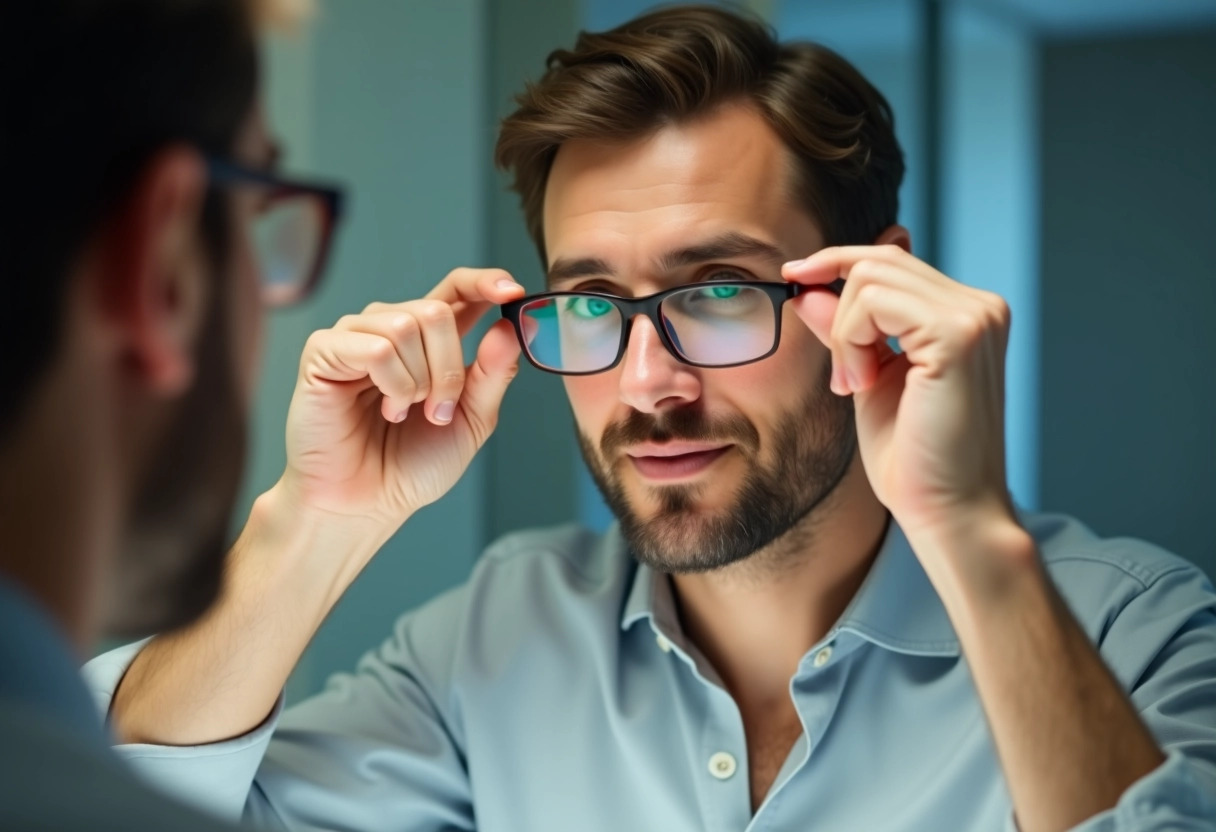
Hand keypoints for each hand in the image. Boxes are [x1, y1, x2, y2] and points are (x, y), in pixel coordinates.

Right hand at [278, 268, 524, 528]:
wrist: (369, 503)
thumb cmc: (412, 465)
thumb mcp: (472, 420)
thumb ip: (493, 374)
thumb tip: (510, 327)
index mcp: (428, 340)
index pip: (456, 288)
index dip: (484, 282)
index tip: (513, 292)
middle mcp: (390, 329)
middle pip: (436, 310)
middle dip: (449, 368)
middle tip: (437, 411)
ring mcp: (355, 336)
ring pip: (407, 324)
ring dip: (419, 381)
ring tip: (403, 413)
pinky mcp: (324, 351)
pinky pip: (376, 347)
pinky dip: (393, 384)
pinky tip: (385, 408)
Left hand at [783, 245, 1015, 548]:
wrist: (946, 510)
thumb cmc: (913, 457)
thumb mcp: (867, 377)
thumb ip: (845, 330)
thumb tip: (809, 288)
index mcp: (966, 314)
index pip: (893, 259)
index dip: (838, 261)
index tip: (795, 275)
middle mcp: (980, 307)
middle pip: (878, 262)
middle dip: (838, 315)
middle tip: (843, 377)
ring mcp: (975, 316)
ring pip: (870, 277)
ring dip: (844, 334)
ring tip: (856, 385)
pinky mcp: (958, 334)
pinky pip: (873, 302)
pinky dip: (850, 342)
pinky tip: (862, 384)